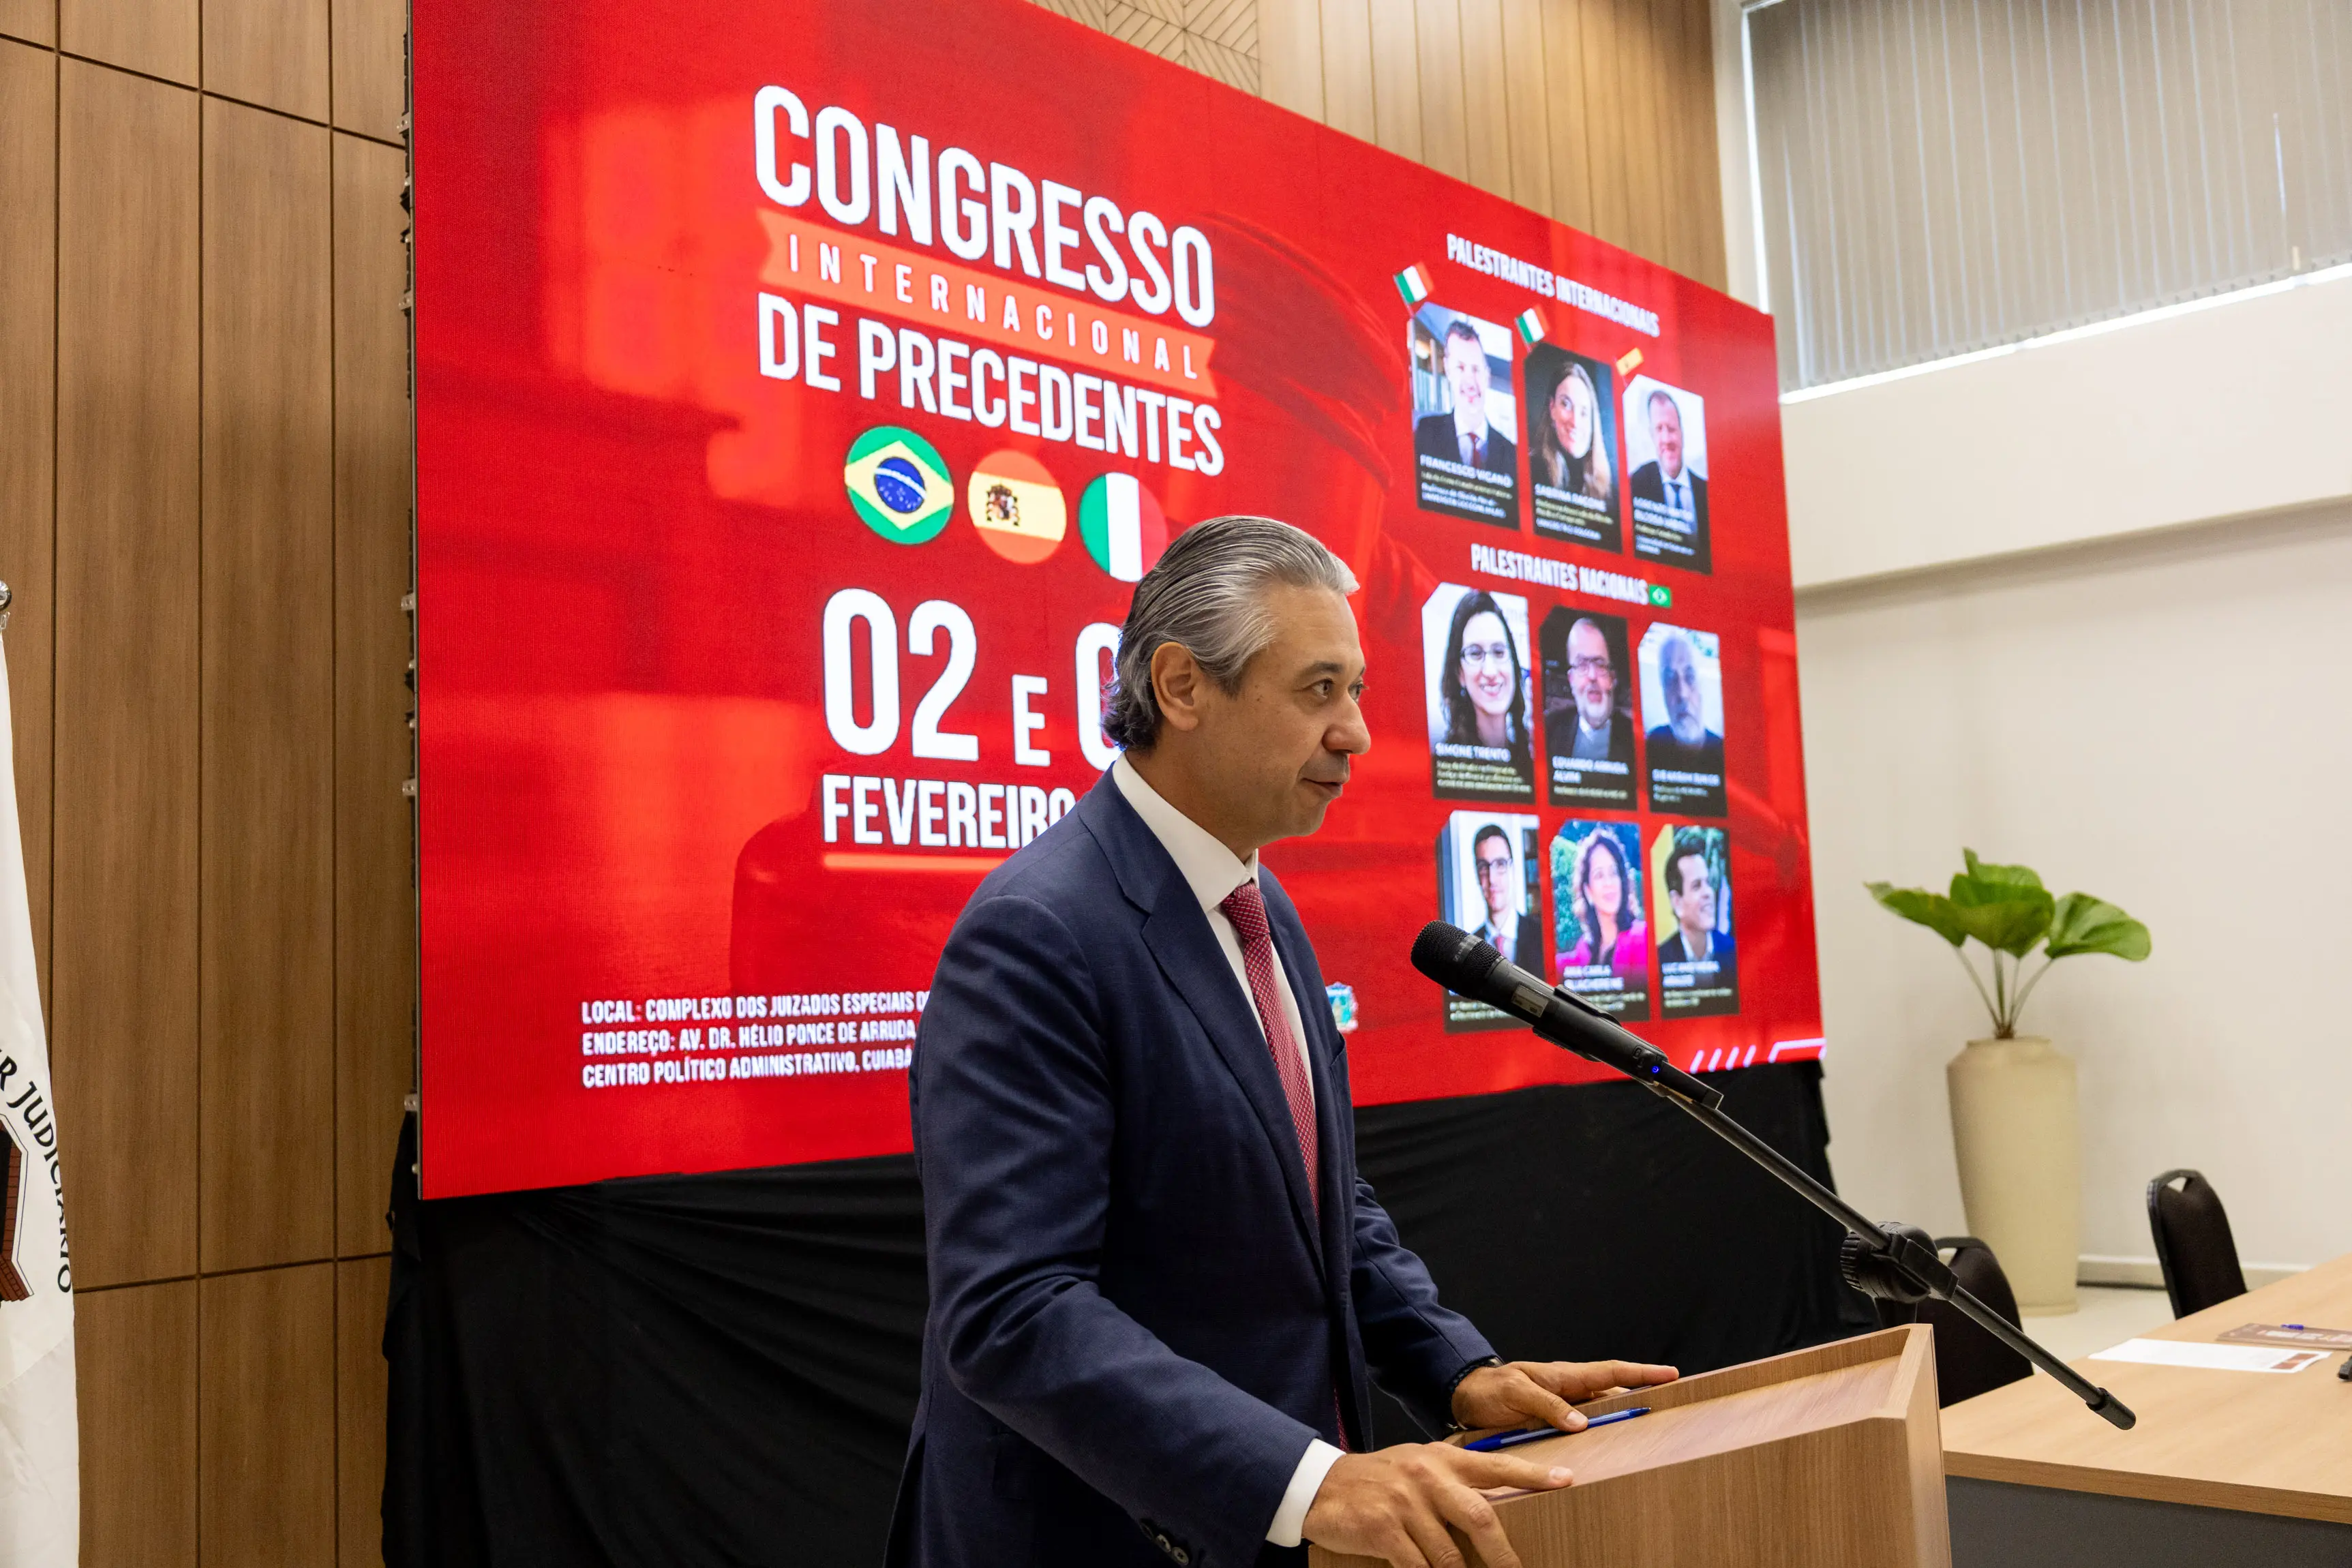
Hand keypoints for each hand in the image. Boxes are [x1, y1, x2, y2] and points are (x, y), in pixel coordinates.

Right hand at [1301, 1442, 1571, 1567]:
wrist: (1322, 1486)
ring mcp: (1405, 1502)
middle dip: (1504, 1553)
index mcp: (1441, 1458)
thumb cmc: (1377, 1480)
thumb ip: (1451, 1481)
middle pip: (1481, 1515)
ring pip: (1449, 1553)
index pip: (1496, 1464)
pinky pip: (1418, 1566)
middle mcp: (1427, 1475)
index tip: (1566, 1479)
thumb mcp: (1417, 1467)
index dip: (1532, 1473)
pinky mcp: (1384, 1528)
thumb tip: (1491, 1511)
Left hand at [1450, 1359, 1679, 1434]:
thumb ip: (1548, 1405)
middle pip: (1614, 1393)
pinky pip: (1585, 1431)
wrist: (1465, 1399)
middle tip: (1672, 1407)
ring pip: (1603, 1413)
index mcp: (1564, 1376)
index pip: (1610, 1372)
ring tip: (1649, 1432)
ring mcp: (1563, 1409)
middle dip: (1643, 1396)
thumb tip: (1582, 1423)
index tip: (1670, 1374)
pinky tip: (1611, 1452)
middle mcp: (1569, 1391)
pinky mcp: (1554, 1426)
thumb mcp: (1516, 1392)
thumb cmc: (1489, 1390)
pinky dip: (1602, 1437)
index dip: (1641, 1374)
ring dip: (1623, 1420)